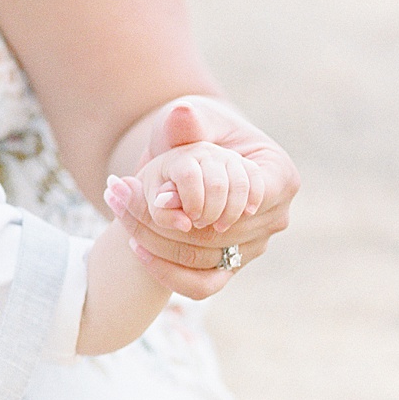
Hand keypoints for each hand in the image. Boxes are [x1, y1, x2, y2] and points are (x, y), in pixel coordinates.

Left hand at [102, 98, 297, 298]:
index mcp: (279, 176)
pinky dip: (166, 271)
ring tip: (119, 214)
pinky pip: (202, 285)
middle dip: (168, 219)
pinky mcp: (231, 268)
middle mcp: (276, 217)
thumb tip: (182, 114)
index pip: (251, 194)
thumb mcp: (192, 121)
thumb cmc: (199, 133)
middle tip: (120, 199)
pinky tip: (135, 247)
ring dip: (158, 241)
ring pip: (204, 257)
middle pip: (220, 231)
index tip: (166, 192)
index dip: (210, 197)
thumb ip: (187, 122)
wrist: (189, 162)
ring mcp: (255, 246)